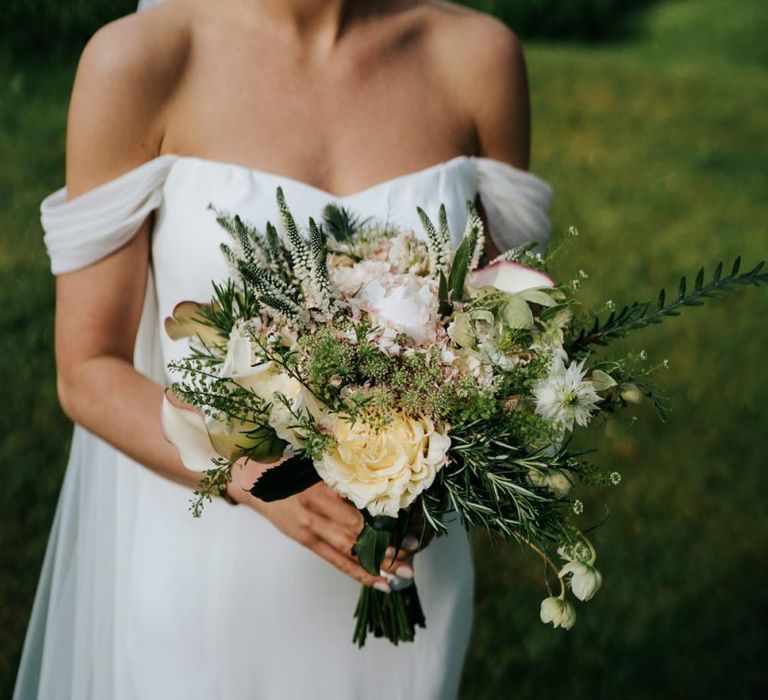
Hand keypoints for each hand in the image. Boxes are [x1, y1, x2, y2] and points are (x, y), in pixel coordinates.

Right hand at [227, 459, 415, 590]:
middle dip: (386, 549)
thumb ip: (344, 480)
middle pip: (355, 537)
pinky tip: (379, 582)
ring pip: (349, 553)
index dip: (381, 524)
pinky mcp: (305, 541)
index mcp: (319, 489)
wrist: (253, 480)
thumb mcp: (317, 466)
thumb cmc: (290, 467)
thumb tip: (381, 491)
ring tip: (403, 575)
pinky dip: (358, 573)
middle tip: (412, 556)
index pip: (354, 513)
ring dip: (377, 566)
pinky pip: (335, 561)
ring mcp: (309, 530)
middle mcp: (314, 513)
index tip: (406, 526)